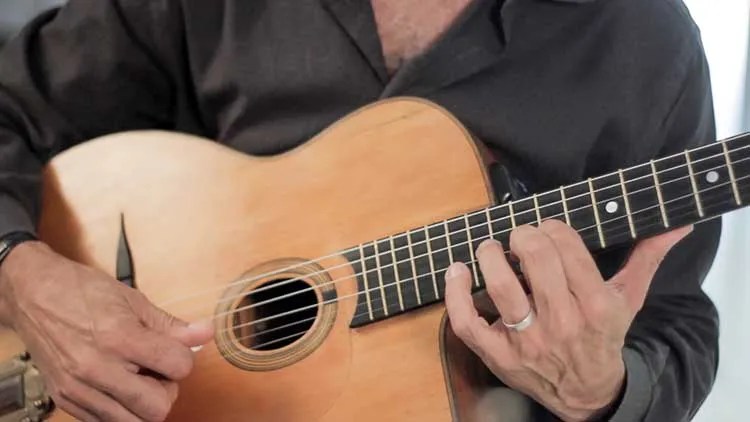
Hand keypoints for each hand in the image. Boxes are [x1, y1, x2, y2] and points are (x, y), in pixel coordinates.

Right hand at [0, 242, 213, 421]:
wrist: (33, 295)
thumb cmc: (81, 292)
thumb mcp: (133, 300)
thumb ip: (170, 324)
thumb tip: (205, 333)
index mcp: (119, 337)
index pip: (178, 367)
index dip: (184, 359)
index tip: (175, 350)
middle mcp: (97, 368)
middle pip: (158, 408)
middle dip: (167, 389)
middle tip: (157, 369)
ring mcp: (79, 388)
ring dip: (144, 404)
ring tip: (137, 379)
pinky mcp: (66, 400)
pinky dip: (121, 411)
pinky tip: (119, 386)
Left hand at [445, 220, 691, 420]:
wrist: (586, 393)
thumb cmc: (603, 337)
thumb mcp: (628, 299)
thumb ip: (646, 258)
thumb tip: (675, 225)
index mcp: (596, 306)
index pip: (566, 247)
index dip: (550, 227)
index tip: (546, 228)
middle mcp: (563, 323)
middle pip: (534, 259)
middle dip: (522, 235)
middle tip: (519, 237)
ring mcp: (527, 341)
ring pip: (501, 287)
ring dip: (490, 255)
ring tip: (491, 248)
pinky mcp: (497, 355)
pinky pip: (467, 322)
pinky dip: (454, 294)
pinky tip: (457, 271)